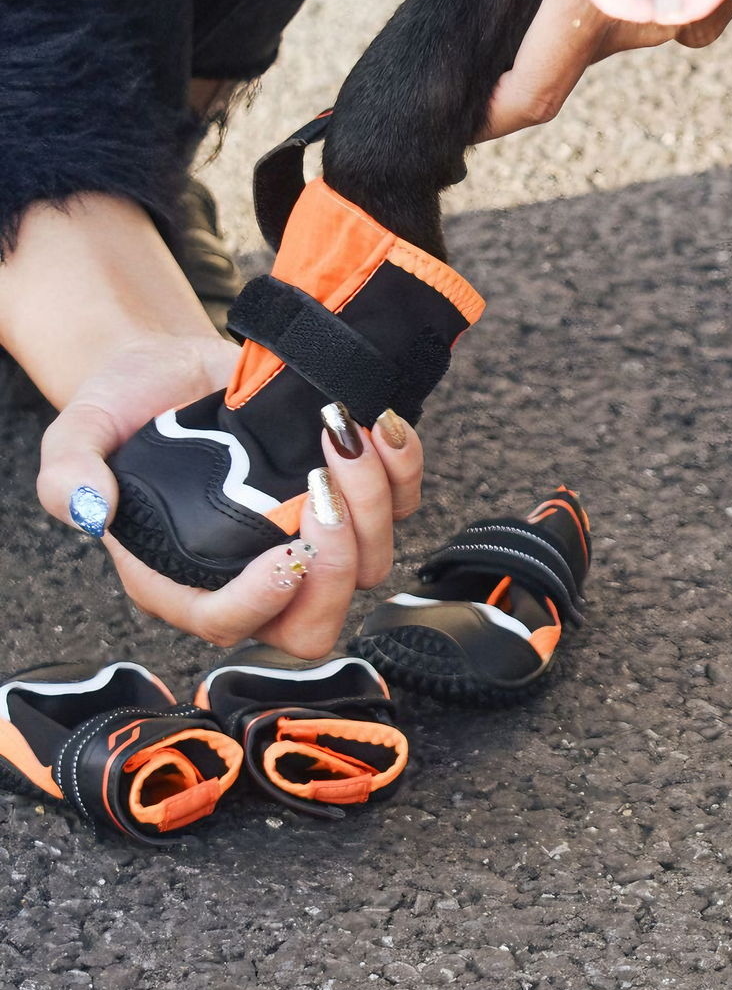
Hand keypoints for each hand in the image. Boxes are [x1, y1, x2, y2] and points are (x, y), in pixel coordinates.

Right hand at [35, 332, 423, 655]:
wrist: (168, 366)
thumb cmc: (122, 411)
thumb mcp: (76, 436)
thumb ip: (70, 477)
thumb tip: (92, 511)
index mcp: (183, 578)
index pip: (231, 623)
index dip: (266, 601)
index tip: (288, 552)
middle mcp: (251, 569)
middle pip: (316, 620)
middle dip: (337, 561)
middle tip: (321, 487)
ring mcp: (305, 533)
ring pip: (369, 561)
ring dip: (374, 503)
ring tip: (340, 433)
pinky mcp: (346, 493)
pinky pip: (400, 506)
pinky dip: (403, 468)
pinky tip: (376, 424)